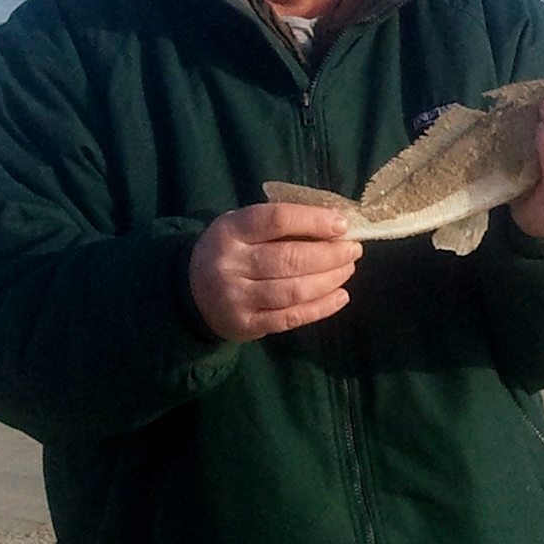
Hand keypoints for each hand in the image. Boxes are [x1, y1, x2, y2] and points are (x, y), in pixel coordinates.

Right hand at [188, 203, 359, 342]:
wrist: (190, 293)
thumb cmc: (230, 252)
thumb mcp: (241, 228)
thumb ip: (279, 225)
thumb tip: (335, 224)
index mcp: (230, 230)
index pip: (276, 220)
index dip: (313, 220)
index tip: (342, 224)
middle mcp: (231, 263)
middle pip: (289, 258)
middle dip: (330, 254)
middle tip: (353, 250)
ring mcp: (237, 297)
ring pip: (294, 289)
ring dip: (330, 279)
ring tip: (348, 269)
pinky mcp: (246, 324)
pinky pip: (291, 317)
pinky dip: (321, 307)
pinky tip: (341, 296)